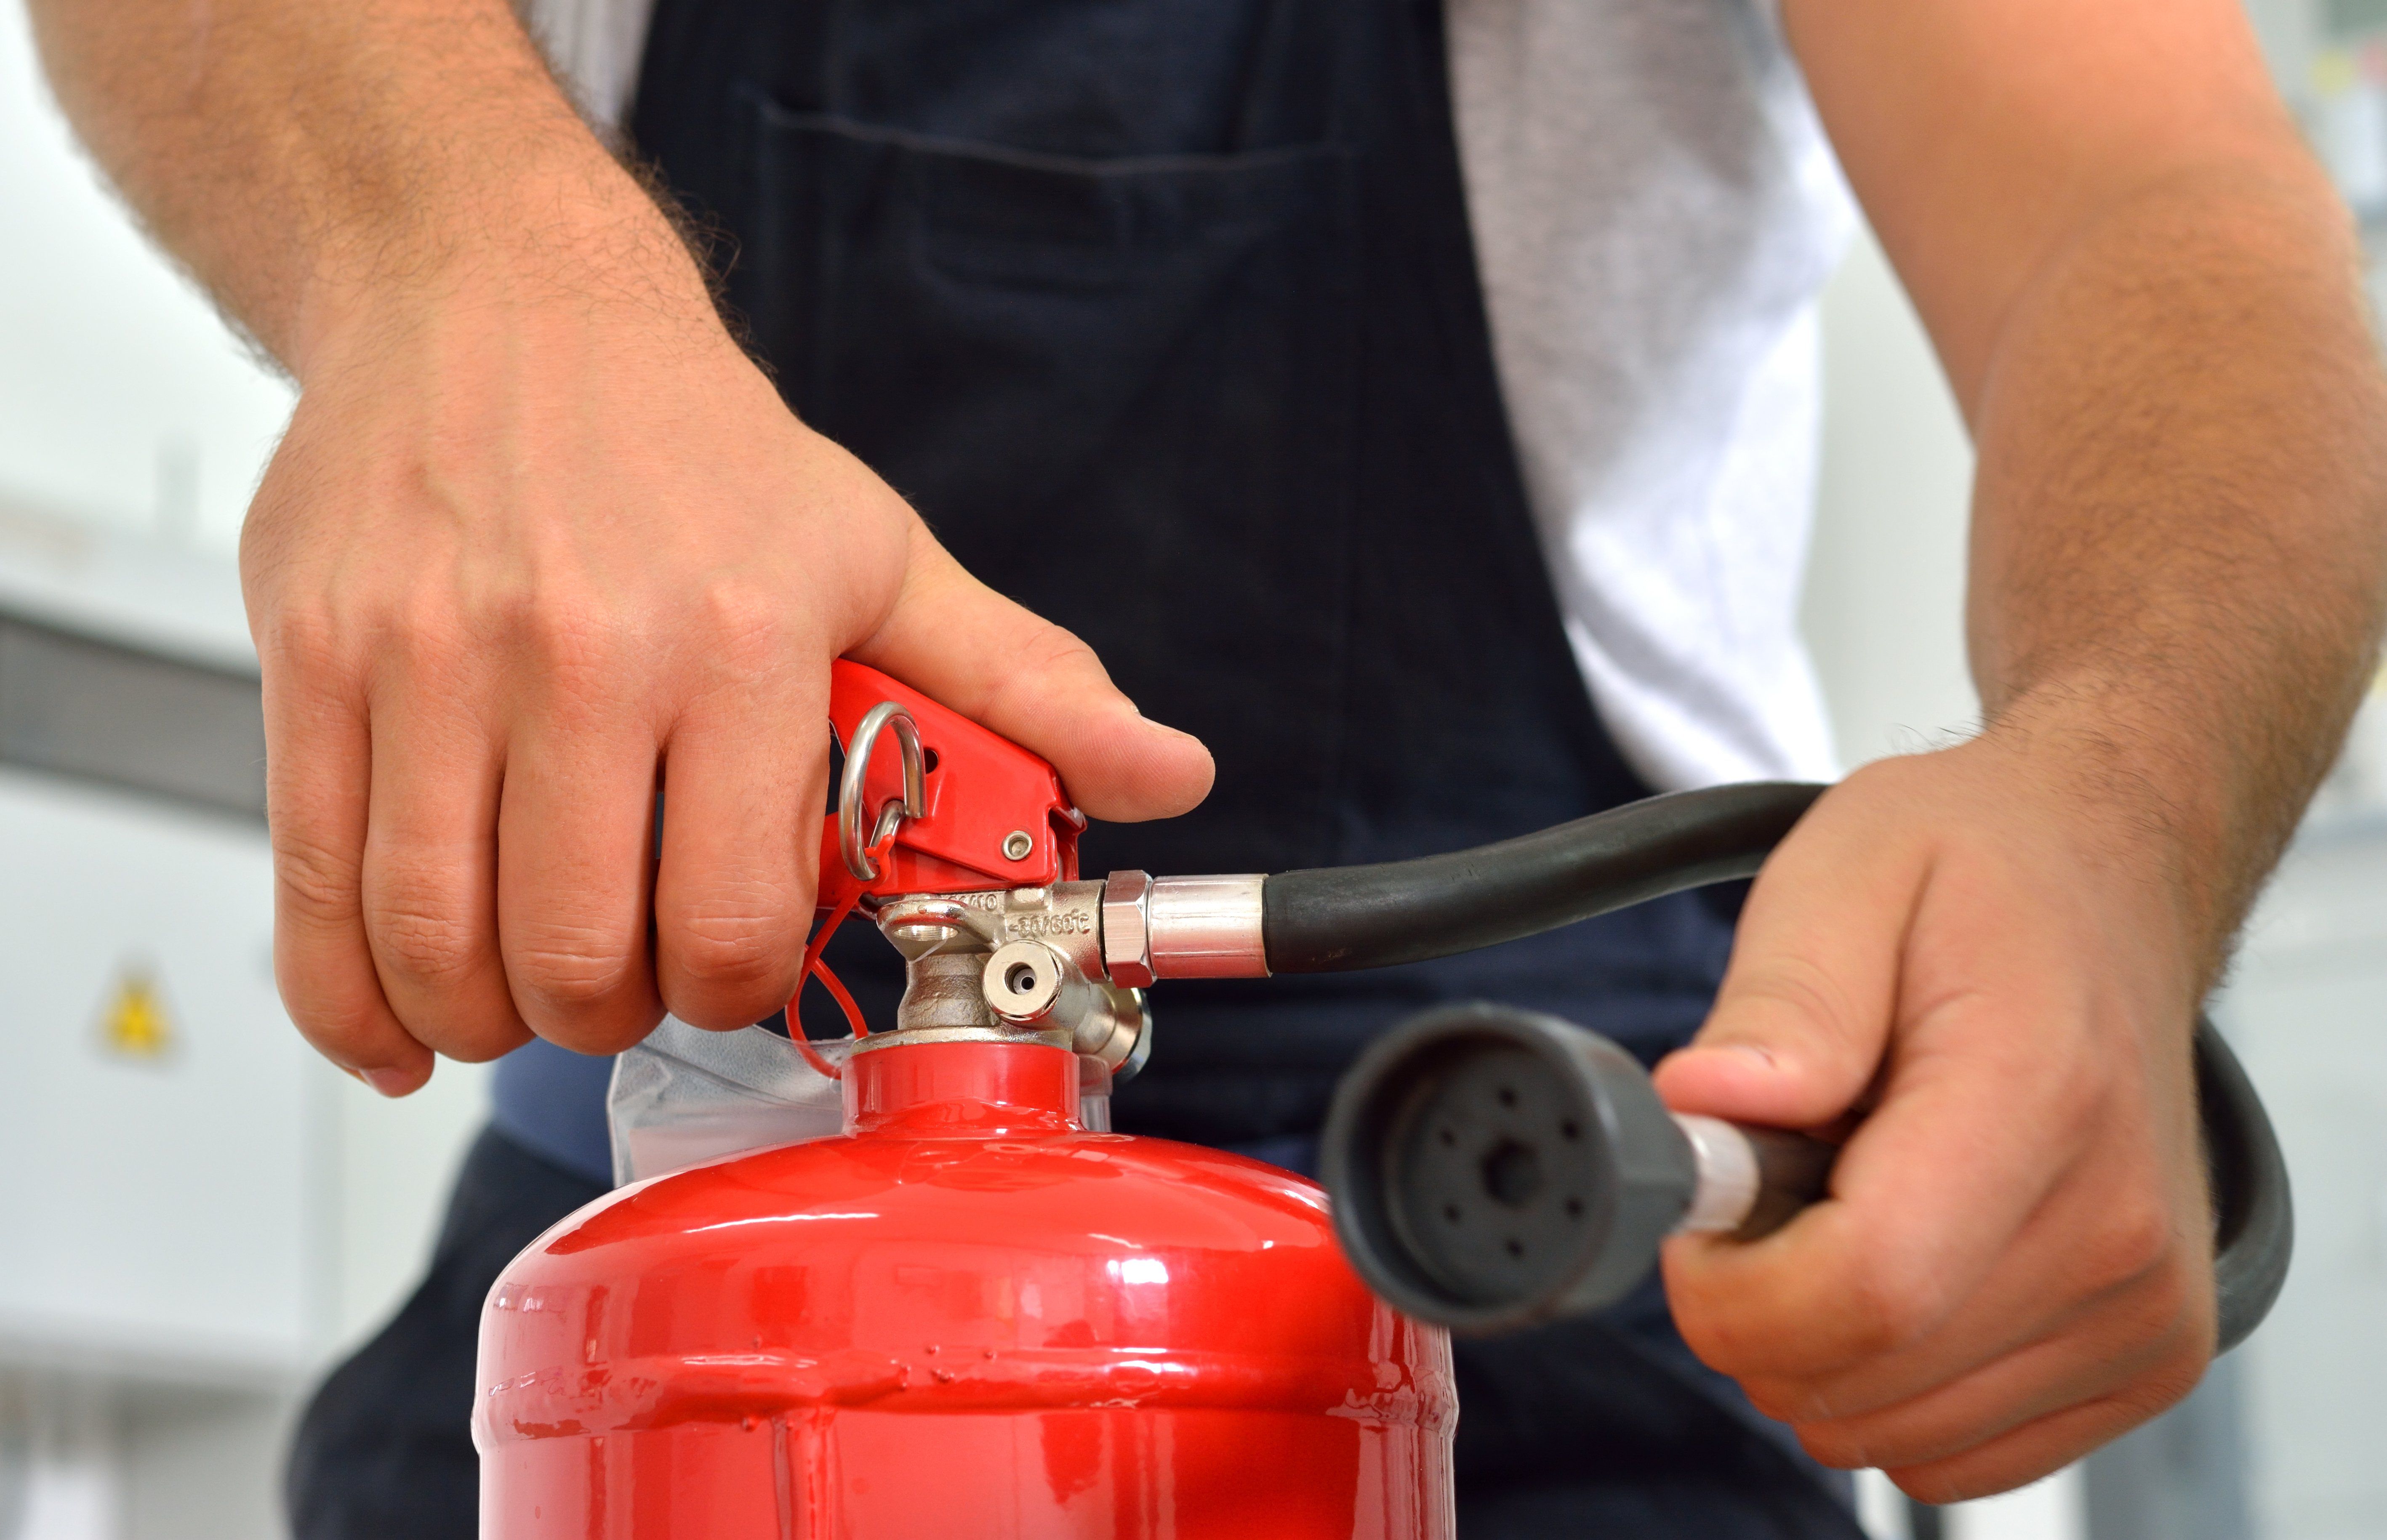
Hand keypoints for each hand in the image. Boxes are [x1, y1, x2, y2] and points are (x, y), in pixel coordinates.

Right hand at [243, 217, 1212, 1094]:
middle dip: (610, 1011)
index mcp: (736, 639)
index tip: (725, 962)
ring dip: (489, 1016)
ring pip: (436, 943)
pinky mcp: (307, 661)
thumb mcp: (879, 550)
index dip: (730, 983)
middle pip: (575, 956)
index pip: (728, 915)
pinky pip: (314, 891)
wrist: (491, 293)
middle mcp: (575, 653)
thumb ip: (1020, 683)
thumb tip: (1165, 774)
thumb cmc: (686, 439)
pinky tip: (400, 1019)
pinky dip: (350, 996)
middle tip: (625, 979)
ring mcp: (424, 660)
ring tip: (526, 986)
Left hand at [1652, 732, 2214, 1500]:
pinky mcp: (2144, 1356)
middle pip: (1860, 1378)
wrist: (2109, 880)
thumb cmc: (1979, 871)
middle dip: (1759, 1303)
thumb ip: (1780, 998)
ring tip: (1852, 1196)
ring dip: (1824, 1338)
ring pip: (1892, 1433)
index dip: (1730, 1286)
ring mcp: (2143, 1308)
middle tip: (1776, 1177)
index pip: (1862, 1291)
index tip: (1703, 1210)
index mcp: (2040, 1100)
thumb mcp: (1849, 869)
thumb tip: (1708, 1105)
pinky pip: (1952, 1450)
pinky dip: (1889, 1377)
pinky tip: (1906, 1253)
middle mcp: (2117, 1231)